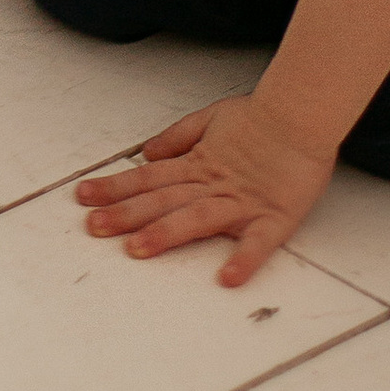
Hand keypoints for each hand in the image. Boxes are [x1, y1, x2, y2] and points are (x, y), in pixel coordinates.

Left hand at [77, 91, 336, 284]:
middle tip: (94, 226)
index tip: (84, 197)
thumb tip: (145, 153)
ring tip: (136, 248)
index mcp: (197, 164)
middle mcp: (212, 185)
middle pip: (163, 200)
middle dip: (126, 213)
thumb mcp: (212, 117)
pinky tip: (227, 278)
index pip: (148, 178)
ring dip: (166, 233)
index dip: (115, 187)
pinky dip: (244, 260)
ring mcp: (242, 202)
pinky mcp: (275, 217)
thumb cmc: (261, 116)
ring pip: (197, 219)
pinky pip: (258, 243)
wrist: (305, 112)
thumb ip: (178, 136)